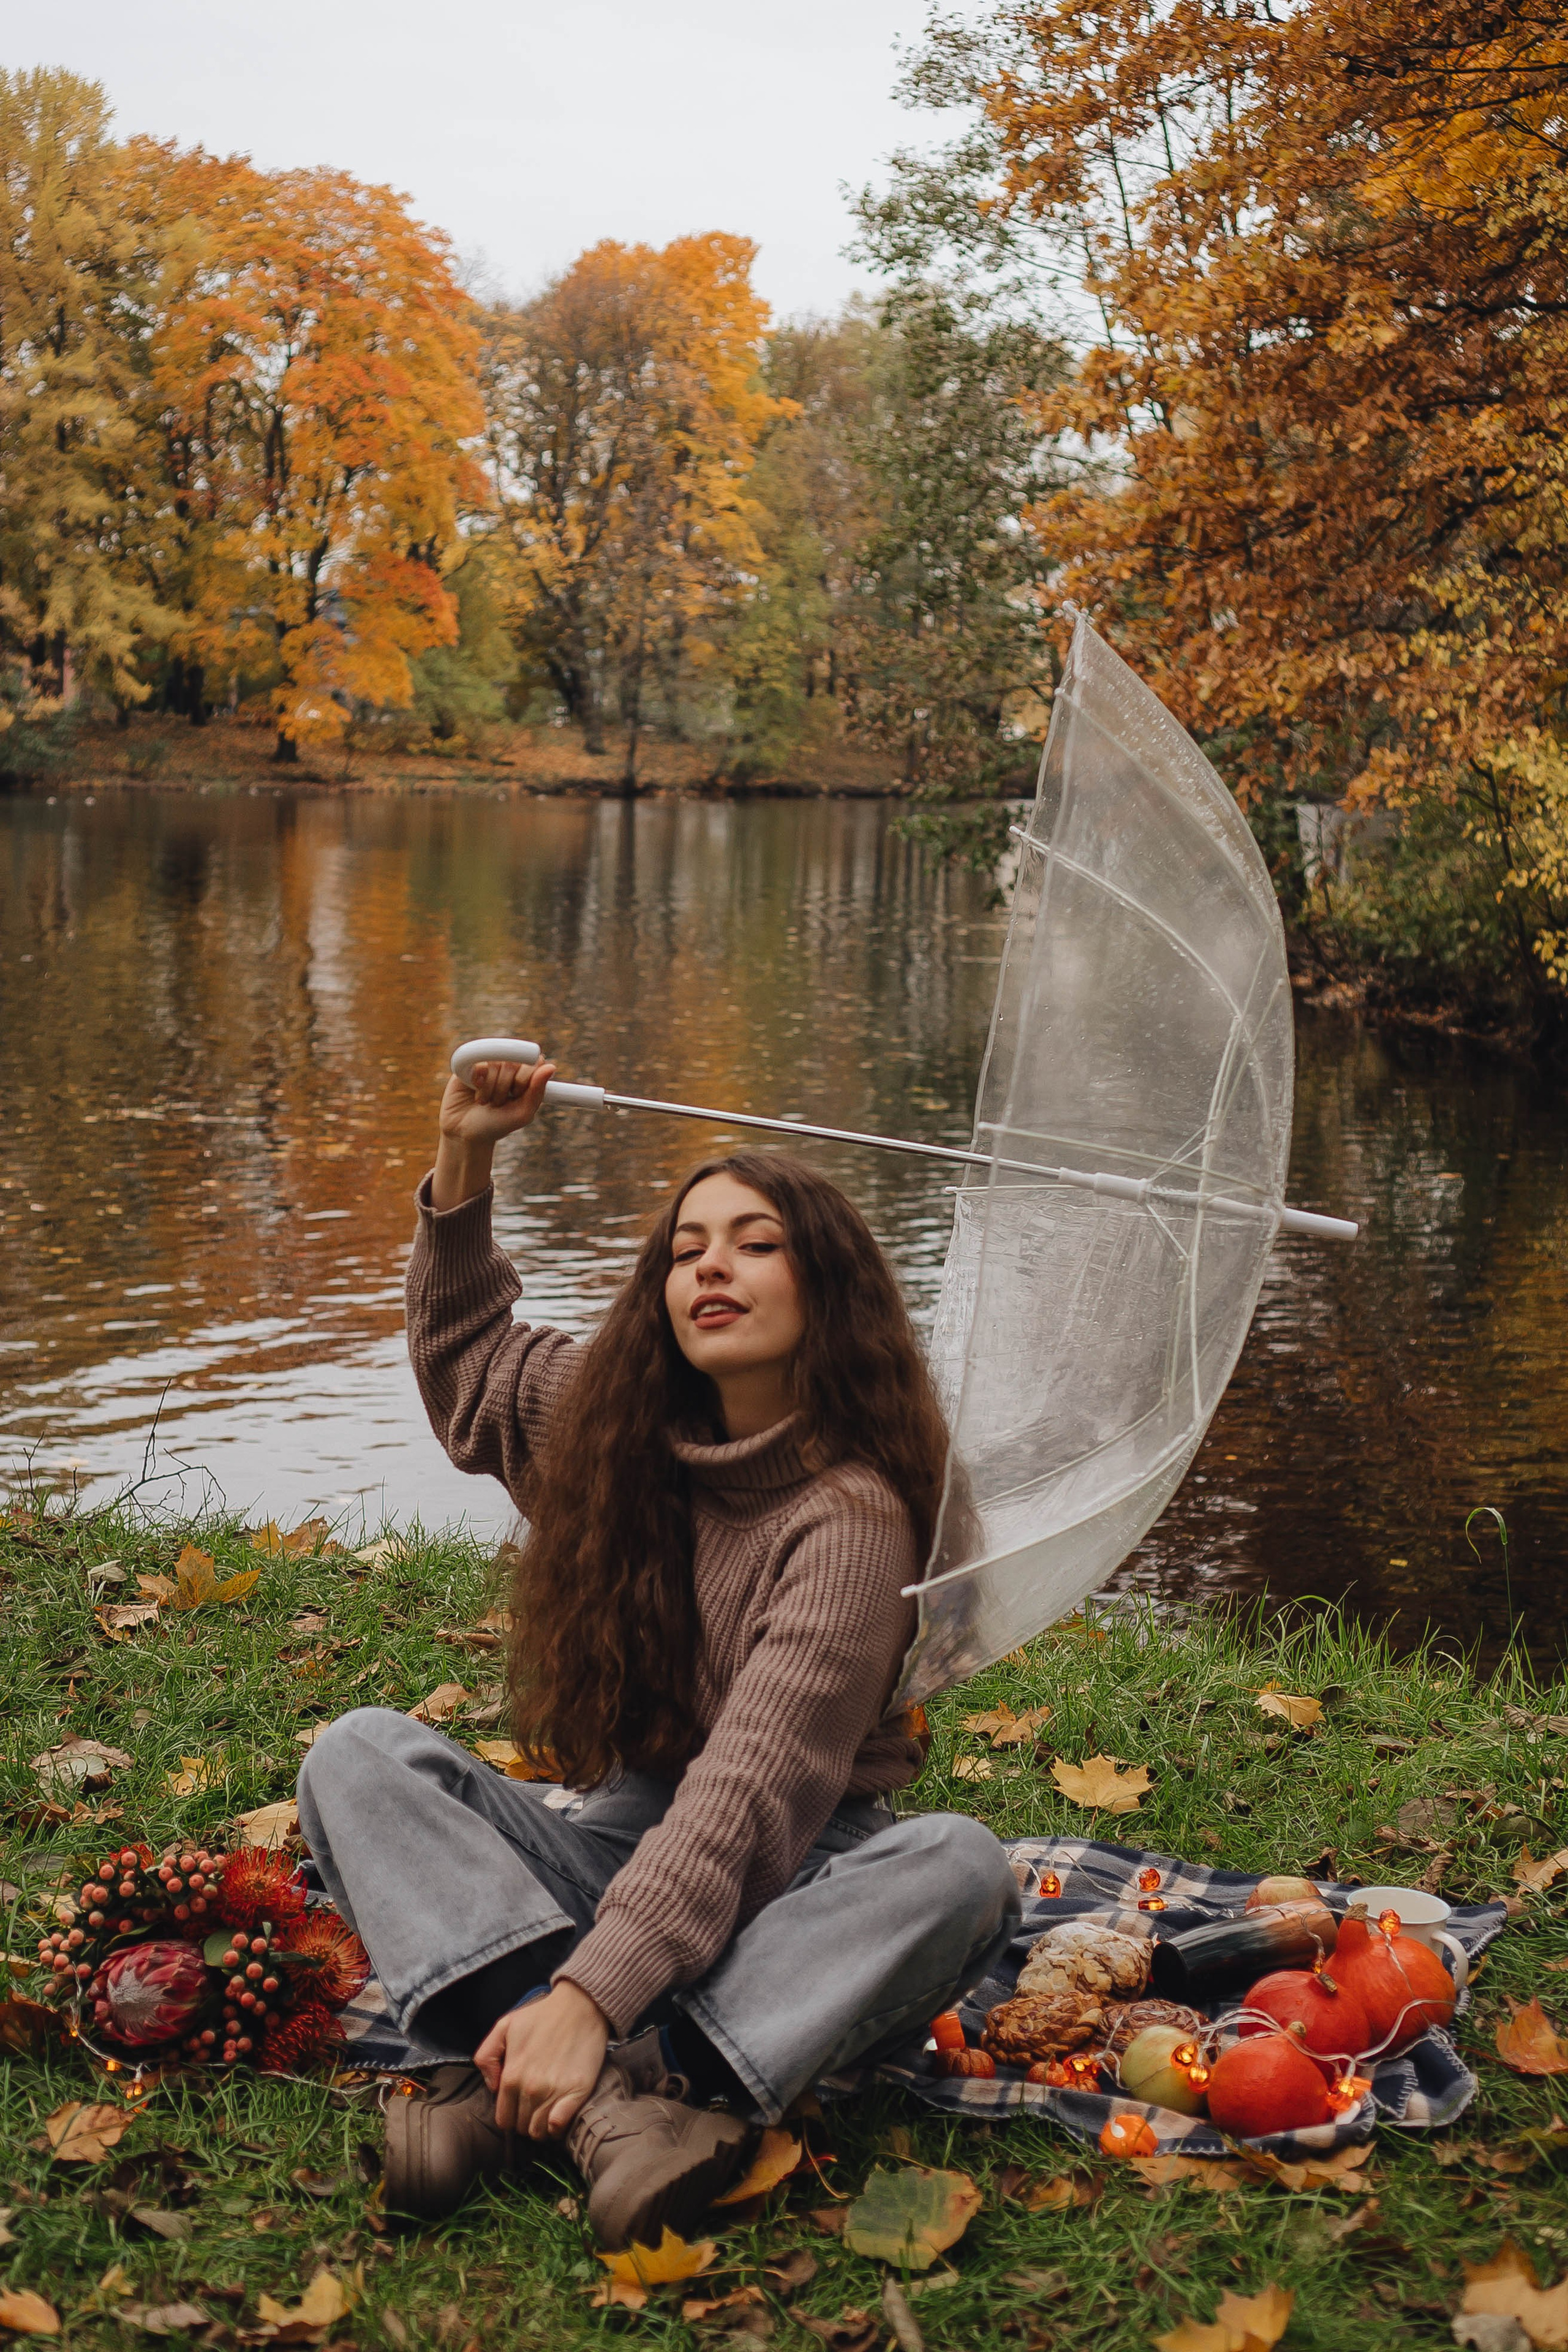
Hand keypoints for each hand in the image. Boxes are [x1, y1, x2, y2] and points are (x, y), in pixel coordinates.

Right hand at [439, 1057, 556, 1146]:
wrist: (466, 1133)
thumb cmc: (497, 1124)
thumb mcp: (522, 1113)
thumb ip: (537, 1091)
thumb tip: (551, 1066)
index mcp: (525, 1075)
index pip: (535, 1061)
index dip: (525, 1078)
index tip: (517, 1095)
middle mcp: (508, 1065)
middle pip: (514, 1062)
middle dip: (506, 1087)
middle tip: (499, 1102)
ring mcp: (489, 1063)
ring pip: (496, 1063)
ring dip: (491, 1088)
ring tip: (486, 1101)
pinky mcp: (470, 1064)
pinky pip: (478, 1062)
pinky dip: (479, 1083)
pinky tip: (475, 1093)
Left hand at [474, 1980, 608, 2138]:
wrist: (580, 2006)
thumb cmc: (542, 2015)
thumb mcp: (504, 2026)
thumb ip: (486, 2056)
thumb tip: (493, 2087)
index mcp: (511, 2075)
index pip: (504, 2119)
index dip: (511, 2116)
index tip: (520, 2107)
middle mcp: (529, 2088)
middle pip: (521, 2128)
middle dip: (526, 2121)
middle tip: (535, 2107)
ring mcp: (553, 2091)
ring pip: (539, 2132)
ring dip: (541, 2127)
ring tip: (547, 2112)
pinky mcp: (576, 2092)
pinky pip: (559, 2126)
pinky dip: (557, 2127)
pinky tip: (559, 2116)